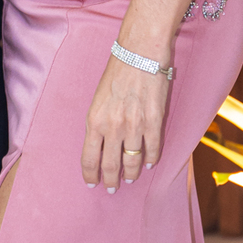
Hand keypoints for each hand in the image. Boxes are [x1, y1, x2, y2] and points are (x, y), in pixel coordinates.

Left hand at [81, 53, 169, 190]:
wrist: (140, 53)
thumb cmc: (117, 72)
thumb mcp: (98, 99)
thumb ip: (99, 123)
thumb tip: (102, 144)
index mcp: (94, 121)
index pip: (89, 158)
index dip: (91, 175)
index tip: (93, 184)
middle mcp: (113, 127)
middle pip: (111, 165)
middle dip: (111, 181)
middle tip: (113, 188)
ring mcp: (134, 126)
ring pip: (133, 161)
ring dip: (131, 173)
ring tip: (130, 178)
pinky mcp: (154, 122)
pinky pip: (152, 149)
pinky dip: (151, 159)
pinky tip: (149, 164)